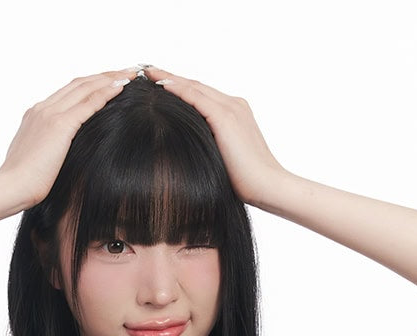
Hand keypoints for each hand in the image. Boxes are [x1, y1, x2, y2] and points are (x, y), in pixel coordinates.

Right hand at [0, 69, 139, 209]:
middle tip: (125, 72)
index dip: (90, 83)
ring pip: (85, 87)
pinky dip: (106, 92)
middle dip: (104, 75)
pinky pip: (89, 103)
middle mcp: (43, 109)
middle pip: (79, 83)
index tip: (108, 81)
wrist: (10, 188)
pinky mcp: (60, 126)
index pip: (68, 91)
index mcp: (36, 115)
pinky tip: (122, 88)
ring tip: (129, 75)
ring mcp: (50, 114)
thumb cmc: (21, 184)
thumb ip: (48, 150)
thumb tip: (59, 159)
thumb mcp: (35, 161)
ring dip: (110, 78)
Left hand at [142, 66, 285, 206]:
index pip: (202, 95)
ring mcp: (231, 108)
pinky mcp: (225, 117)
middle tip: (148, 70)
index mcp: (235, 114)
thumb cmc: (248, 183)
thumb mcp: (225, 161)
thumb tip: (188, 155)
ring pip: (194, 87)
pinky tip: (159, 85)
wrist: (268, 186)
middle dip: (171, 77)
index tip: (159, 82)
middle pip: (196, 86)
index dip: (180, 87)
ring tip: (148, 72)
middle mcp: (234, 105)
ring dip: (169, 78)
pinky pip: (195, 97)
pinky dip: (177, 89)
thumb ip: (210, 148)